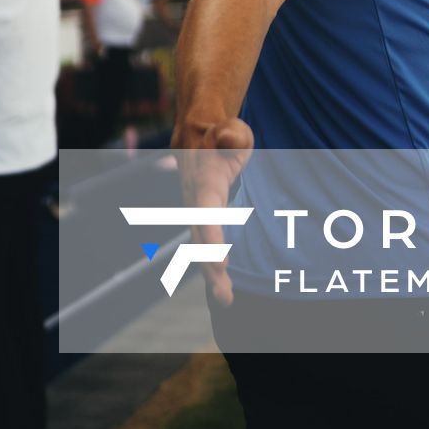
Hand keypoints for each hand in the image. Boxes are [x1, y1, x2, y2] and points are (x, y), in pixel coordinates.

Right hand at [172, 114, 254, 304]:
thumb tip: (230, 137)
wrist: (199, 132)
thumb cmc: (224, 133)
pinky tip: (222, 286)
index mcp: (204, 182)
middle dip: (211, 267)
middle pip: (200, 237)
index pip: (206, 213)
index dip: (212, 237)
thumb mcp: (233, 129)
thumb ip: (232, 134)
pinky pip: (205, 242)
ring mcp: (197, 209)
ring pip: (200, 245)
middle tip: (225, 296)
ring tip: (226, 299)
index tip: (222, 261)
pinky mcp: (203, 215)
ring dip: (211, 273)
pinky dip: (211, 264)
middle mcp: (195, 200)